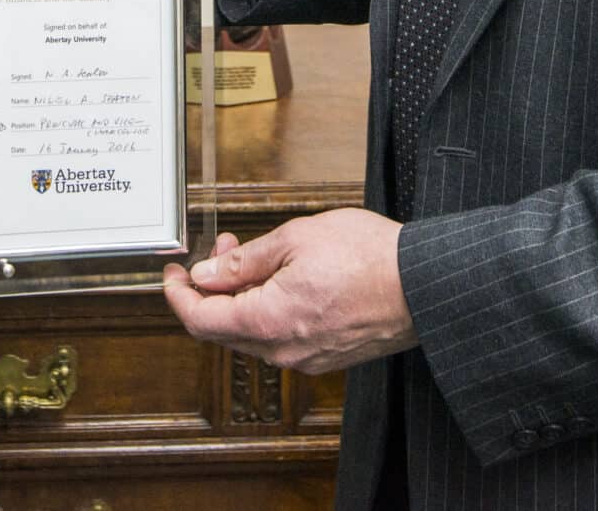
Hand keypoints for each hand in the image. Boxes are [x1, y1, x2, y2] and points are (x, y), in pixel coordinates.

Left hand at [160, 210, 414, 374]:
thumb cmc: (369, 258)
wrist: (425, 285)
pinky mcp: (326, 356)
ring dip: (242, 296)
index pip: (199, 319)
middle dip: (212, 287)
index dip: (177, 294)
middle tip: (222, 247)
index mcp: (267, 321)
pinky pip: (280, 338)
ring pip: (252, 333)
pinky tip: (282, 280)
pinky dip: (268, 309)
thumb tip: (206, 274)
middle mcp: (282, 350)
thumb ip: (244, 261)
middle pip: (223, 328)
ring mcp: (306, 358)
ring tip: (255, 255)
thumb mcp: (296, 239)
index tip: (172, 272)